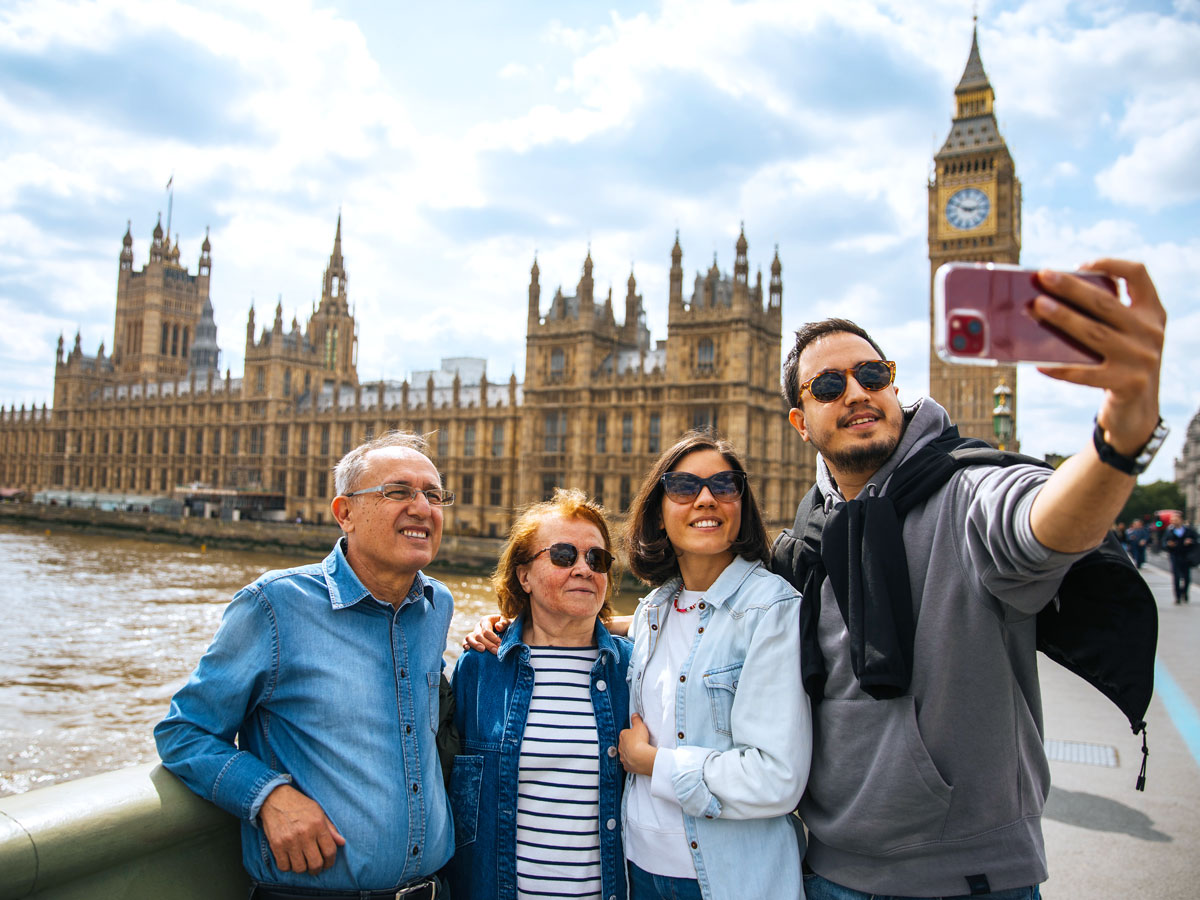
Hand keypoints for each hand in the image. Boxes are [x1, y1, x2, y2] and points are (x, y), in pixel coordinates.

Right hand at [260, 784, 345, 873]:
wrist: (276, 799)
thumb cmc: (299, 805)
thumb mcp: (318, 812)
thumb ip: (330, 829)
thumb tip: (342, 842)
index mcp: (318, 825)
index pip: (329, 851)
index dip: (330, 861)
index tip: (327, 864)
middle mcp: (305, 834)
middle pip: (315, 863)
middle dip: (317, 869)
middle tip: (315, 868)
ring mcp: (290, 841)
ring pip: (300, 868)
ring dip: (302, 868)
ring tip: (302, 862)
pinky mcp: (276, 845)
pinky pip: (284, 866)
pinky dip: (288, 867)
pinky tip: (290, 860)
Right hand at [463, 614, 507, 652]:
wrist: (504, 631)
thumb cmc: (506, 627)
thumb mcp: (508, 623)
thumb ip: (504, 623)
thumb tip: (497, 627)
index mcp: (486, 620)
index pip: (487, 630)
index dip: (493, 638)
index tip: (500, 645)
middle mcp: (478, 626)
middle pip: (479, 635)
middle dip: (488, 644)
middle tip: (496, 651)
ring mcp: (473, 632)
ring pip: (469, 637)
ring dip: (475, 644)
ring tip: (482, 650)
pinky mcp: (471, 640)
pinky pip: (465, 641)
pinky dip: (465, 645)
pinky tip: (468, 649)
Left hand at [618, 713, 657, 775]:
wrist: (641, 757)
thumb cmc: (640, 741)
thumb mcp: (639, 725)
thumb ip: (636, 719)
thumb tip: (634, 715)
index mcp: (623, 736)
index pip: (626, 733)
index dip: (632, 733)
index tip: (637, 734)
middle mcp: (621, 747)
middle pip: (625, 744)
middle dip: (631, 743)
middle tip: (640, 743)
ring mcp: (623, 757)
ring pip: (626, 754)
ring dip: (631, 753)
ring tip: (640, 752)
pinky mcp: (627, 765)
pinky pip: (629, 763)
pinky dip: (632, 762)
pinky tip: (638, 760)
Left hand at [1031, 259, 1164, 454]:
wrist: (1137, 411)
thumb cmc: (1118, 364)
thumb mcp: (1124, 337)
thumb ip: (1104, 318)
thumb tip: (1050, 299)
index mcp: (1152, 313)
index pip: (1138, 275)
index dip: (1111, 264)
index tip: (1081, 264)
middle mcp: (1150, 332)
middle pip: (1106, 303)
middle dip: (1071, 288)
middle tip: (1043, 277)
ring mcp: (1141, 359)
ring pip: (1093, 334)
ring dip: (1062, 318)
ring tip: (1036, 307)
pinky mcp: (1128, 384)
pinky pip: (1086, 373)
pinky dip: (1060, 367)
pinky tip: (1039, 362)